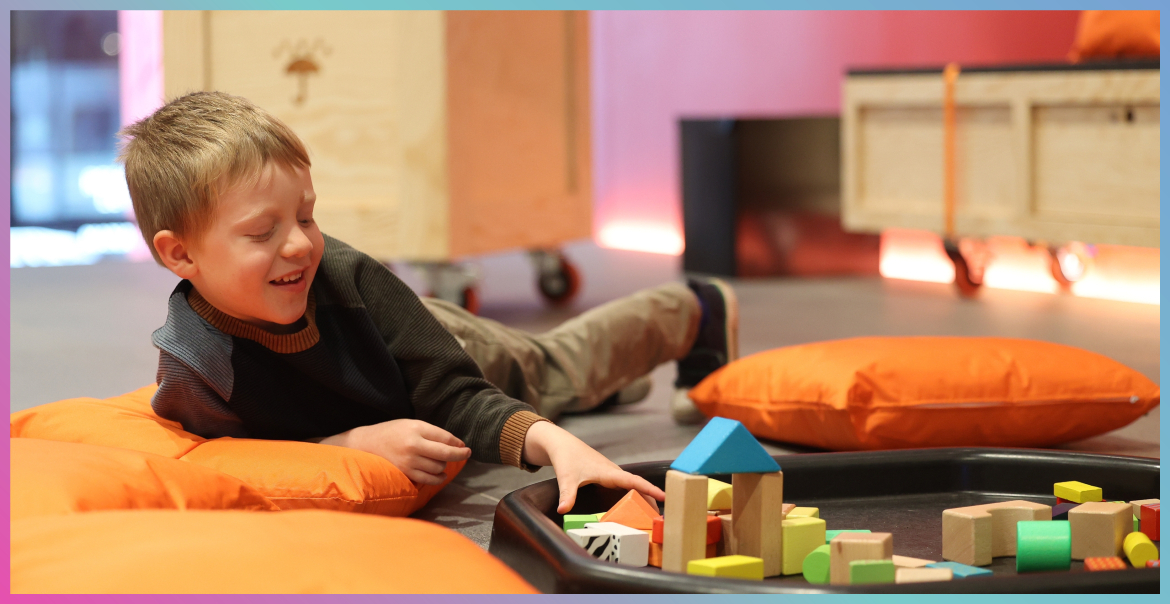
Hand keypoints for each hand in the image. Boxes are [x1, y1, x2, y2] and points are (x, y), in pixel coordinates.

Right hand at [319, 419, 471, 485]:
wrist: (366, 444)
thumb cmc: (392, 432)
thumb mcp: (411, 425)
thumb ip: (433, 433)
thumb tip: (456, 444)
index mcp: (415, 429)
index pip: (445, 438)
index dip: (458, 443)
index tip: (464, 446)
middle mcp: (413, 446)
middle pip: (445, 454)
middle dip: (460, 455)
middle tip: (467, 454)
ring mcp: (409, 461)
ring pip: (439, 467)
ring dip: (445, 465)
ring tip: (442, 461)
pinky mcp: (405, 473)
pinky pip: (429, 479)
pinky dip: (438, 478)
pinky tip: (441, 474)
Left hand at [521, 421, 664, 513]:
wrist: (562, 444)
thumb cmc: (566, 458)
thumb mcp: (566, 478)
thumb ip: (567, 495)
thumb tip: (563, 510)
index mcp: (608, 472)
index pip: (633, 481)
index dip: (649, 489)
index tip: (663, 496)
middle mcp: (613, 472)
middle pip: (637, 485)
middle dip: (651, 497)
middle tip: (662, 514)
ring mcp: (611, 473)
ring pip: (632, 485)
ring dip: (644, 496)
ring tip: (654, 512)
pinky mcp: (607, 475)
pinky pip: (626, 486)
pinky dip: (634, 494)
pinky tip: (636, 504)